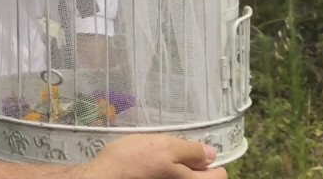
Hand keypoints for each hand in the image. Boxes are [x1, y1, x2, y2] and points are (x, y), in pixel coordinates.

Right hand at [76, 135, 226, 178]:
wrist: (103, 176)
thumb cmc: (133, 160)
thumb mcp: (164, 147)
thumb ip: (191, 151)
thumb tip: (211, 154)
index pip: (220, 176)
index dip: (210, 161)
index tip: (196, 152)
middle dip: (194, 167)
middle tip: (176, 154)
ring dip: (178, 171)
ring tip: (160, 160)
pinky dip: (165, 174)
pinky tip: (150, 168)